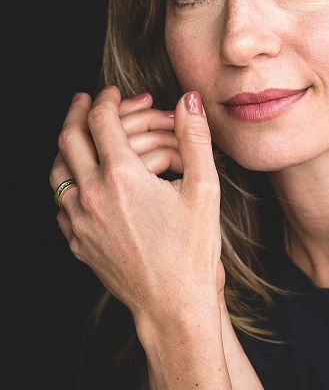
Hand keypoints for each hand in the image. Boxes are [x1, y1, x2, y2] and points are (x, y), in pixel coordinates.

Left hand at [50, 86, 221, 336]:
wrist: (173, 302)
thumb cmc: (193, 249)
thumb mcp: (204, 188)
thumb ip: (195, 138)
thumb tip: (190, 100)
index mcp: (123, 177)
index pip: (102, 122)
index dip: (107, 100)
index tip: (113, 93)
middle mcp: (92, 195)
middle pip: (69, 139)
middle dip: (78, 112)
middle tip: (86, 100)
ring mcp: (79, 220)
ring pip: (56, 170)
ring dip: (66, 145)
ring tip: (77, 134)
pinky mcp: (76, 241)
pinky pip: (59, 201)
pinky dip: (66, 180)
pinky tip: (80, 179)